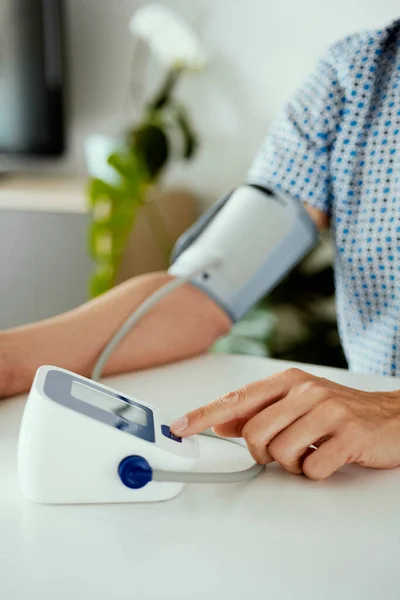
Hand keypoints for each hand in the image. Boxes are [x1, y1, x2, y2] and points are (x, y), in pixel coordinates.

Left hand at [170, 368, 399, 479]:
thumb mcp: (297, 402)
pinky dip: (314, 472)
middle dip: (263, 452)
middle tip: (283, 451)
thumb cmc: (339, 410)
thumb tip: (222, 422)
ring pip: (280, 453)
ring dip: (292, 463)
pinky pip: (311, 469)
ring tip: (310, 451)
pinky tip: (327, 457)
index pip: (236, 398)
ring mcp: (328, 412)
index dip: (203, 414)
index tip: (179, 427)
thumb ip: (259, 411)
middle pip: (255, 433)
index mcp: (289, 381)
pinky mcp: (348, 436)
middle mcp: (306, 392)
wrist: (392, 416)